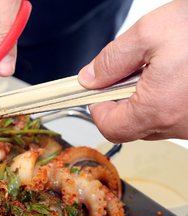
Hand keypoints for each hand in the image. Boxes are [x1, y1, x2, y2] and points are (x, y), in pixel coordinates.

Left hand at [78, 0, 187, 142]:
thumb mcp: (150, 33)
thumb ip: (112, 59)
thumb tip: (90, 77)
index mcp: (157, 109)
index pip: (110, 128)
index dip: (98, 108)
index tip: (98, 91)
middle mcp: (178, 124)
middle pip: (132, 126)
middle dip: (123, 99)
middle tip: (131, 70)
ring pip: (156, 120)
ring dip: (148, 97)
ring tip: (162, 66)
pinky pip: (178, 114)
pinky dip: (171, 97)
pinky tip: (181, 73)